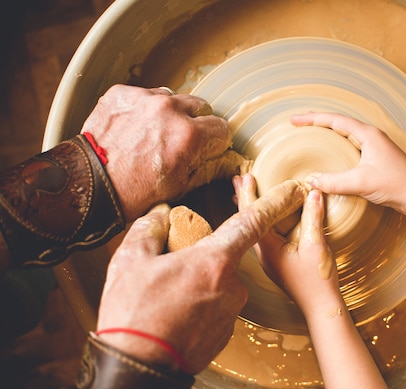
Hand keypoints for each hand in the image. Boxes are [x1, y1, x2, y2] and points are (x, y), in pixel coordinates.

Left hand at [82, 84, 232, 220]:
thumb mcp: (181, 186)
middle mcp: (169, 110)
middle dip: (195, 124)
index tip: (209, 148)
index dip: (216, 141)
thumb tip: (230, 163)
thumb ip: (210, 168)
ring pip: (172, 98)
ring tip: (153, 135)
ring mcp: (144, 99)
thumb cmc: (135, 192)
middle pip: (200, 107)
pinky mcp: (122, 94)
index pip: (221, 127)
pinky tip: (134, 129)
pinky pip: (144, 96)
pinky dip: (143, 109)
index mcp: (189, 135)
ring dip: (169, 114)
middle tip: (179, 142)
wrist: (88, 185)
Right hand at [97, 171, 310, 373]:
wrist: (137, 370)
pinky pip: (215, 310)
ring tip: (165, 301)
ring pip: (217, 286)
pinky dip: (199, 309)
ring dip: (198, 287)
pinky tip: (174, 317)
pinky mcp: (225, 334)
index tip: (290, 192)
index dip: (271, 203)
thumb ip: (149, 229)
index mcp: (215, 260)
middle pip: (223, 259)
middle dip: (202, 260)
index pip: (251, 223)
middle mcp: (232, 286)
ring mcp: (231, 313)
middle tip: (169, 274)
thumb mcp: (130, 261)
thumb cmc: (135, 315)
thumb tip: (158, 216)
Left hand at [234, 173, 341, 317]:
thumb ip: (313, 217)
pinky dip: (263, 220)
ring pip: (256, 228)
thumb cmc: (318, 281)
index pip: (253, 215)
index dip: (249, 193)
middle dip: (245, 198)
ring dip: (253, 208)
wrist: (321, 308)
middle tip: (239, 179)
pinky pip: (264, 235)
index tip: (244, 176)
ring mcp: (269, 259)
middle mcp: (263, 253)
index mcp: (268, 248)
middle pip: (249, 220)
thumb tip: (312, 192)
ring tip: (246, 192)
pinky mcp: (277, 262)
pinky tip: (267, 216)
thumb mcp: (316, 245)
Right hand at [290, 112, 405, 214]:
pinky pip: (350, 144)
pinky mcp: (375, 158)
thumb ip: (335, 182)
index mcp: (367, 134)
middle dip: (317, 121)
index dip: (312, 118)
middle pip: (338, 122)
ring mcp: (374, 146)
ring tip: (310, 132)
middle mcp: (371, 136)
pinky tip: (330, 153)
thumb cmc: (396, 185)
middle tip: (298, 122)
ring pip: (345, 132)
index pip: (334, 120)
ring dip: (327, 131)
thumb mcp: (361, 183)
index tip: (294, 119)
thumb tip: (312, 181)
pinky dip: (335, 144)